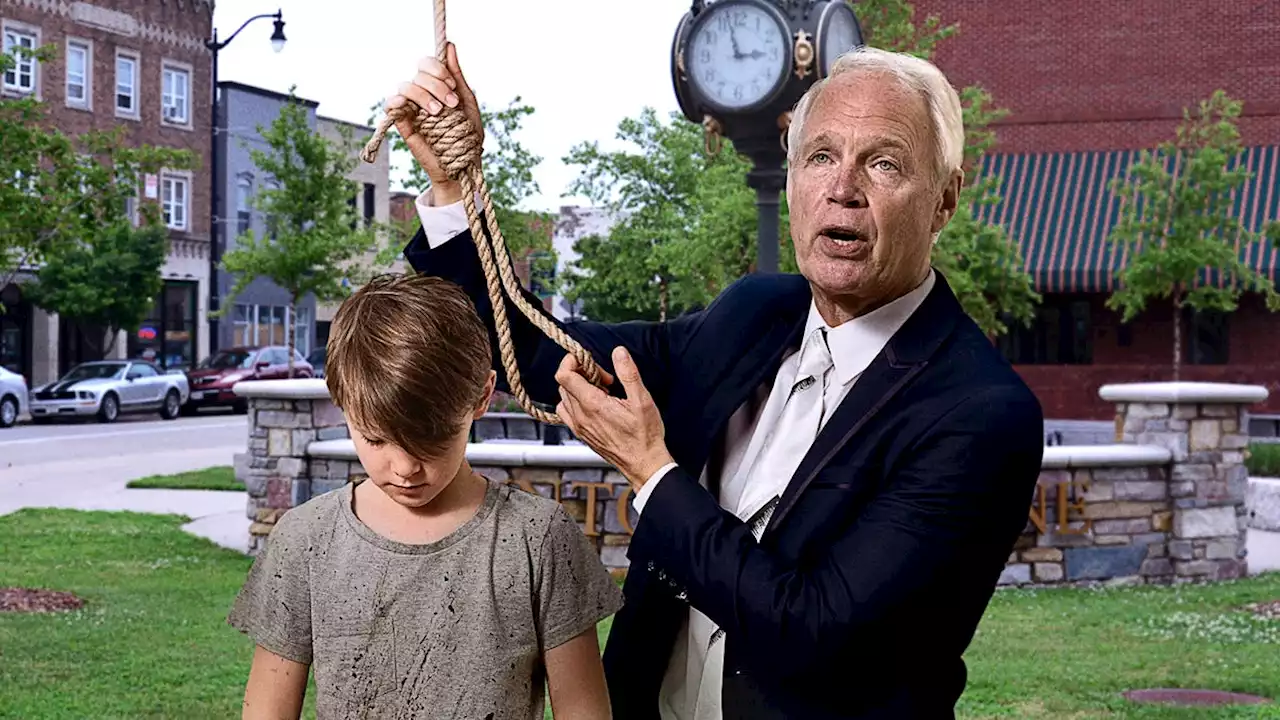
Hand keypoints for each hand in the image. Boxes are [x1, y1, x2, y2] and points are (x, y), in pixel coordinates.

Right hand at [384, 43, 482, 204]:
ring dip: (423, 95)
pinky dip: (397, 102)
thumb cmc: (467, 134)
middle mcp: (421, 93)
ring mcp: (410, 107)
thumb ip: (457, 75)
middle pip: (418, 74)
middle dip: (436, 86)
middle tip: (451, 104)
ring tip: (438, 113)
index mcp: (436, 86)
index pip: (426, 63)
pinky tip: (410, 107)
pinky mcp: (402, 123)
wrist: (463, 164)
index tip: (452, 86)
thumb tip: (449, 45)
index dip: (437, 69)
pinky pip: (390, 104)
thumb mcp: (467, 101)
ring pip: (405, 86)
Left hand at [556, 347, 672, 489]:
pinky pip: (567, 412)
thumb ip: (628, 373)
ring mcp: (579, 426)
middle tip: (605, 378)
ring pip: (564, 397)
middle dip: (581, 373)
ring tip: (601, 391)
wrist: (643, 464)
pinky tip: (596, 404)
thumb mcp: (642, 400)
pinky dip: (576, 402)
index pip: (564, 375)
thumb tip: (618, 352)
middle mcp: (581, 416)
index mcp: (593, 405)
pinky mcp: (582, 434)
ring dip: (578, 388)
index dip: (573, 361)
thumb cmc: (644, 436)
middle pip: (564, 383)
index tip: (589, 360)